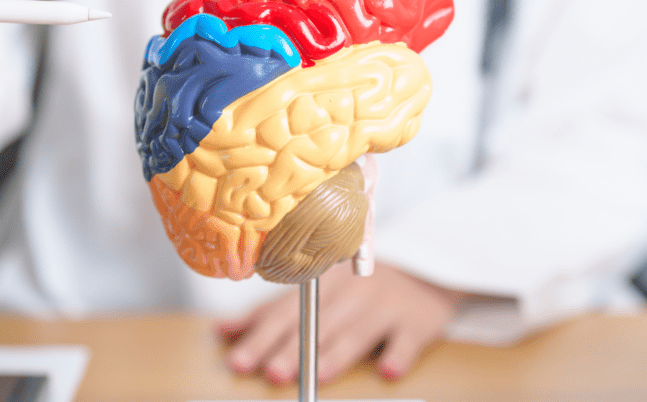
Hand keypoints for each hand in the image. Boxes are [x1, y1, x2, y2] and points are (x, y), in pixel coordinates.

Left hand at [217, 261, 465, 384]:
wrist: (423, 269)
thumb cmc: (356, 287)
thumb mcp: (313, 291)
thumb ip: (271, 312)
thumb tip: (223, 331)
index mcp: (319, 285)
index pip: (284, 312)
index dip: (260, 337)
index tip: (238, 360)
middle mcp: (349, 294)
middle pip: (316, 325)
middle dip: (291, 350)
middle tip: (271, 373)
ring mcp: (384, 305)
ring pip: (357, 333)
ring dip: (337, 355)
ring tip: (319, 377)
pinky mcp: (416, 321)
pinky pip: (407, 339)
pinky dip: (399, 354)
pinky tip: (388, 371)